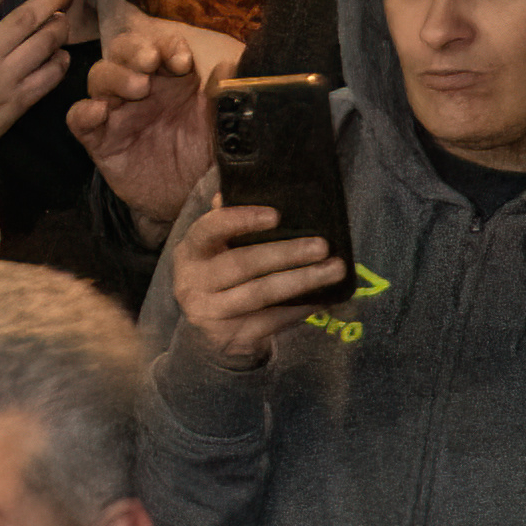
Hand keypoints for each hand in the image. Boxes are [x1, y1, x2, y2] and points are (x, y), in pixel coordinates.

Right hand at [66, 31, 217, 228]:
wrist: (190, 197)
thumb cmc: (206, 154)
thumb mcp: (222, 122)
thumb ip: (223, 93)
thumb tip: (228, 66)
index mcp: (171, 77)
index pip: (160, 46)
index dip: (167, 46)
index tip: (182, 61)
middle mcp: (142, 89)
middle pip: (122, 52)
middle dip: (135, 51)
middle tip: (151, 62)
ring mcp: (118, 113)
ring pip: (99, 78)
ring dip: (116, 76)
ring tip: (138, 88)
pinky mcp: (100, 141)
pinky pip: (78, 119)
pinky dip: (84, 111)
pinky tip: (99, 112)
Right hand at [166, 199, 346, 370]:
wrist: (206, 336)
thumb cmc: (221, 279)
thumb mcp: (217, 250)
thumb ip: (229, 222)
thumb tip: (242, 187)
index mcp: (191, 252)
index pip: (209, 229)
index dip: (241, 220)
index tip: (276, 216)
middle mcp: (192, 283)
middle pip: (241, 265)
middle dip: (285, 254)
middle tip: (322, 246)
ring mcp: (209, 313)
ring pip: (259, 294)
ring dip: (301, 281)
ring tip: (334, 270)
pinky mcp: (228, 338)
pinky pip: (270, 321)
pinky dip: (299, 309)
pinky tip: (323, 298)